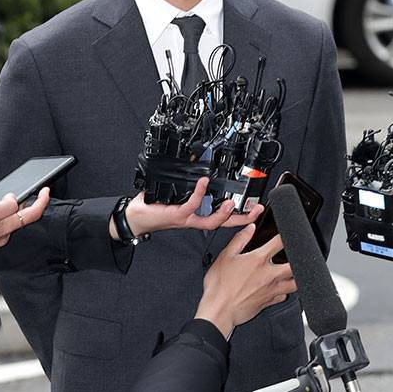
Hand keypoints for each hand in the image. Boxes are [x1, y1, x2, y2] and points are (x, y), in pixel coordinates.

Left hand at [117, 177, 262, 237]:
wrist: (135, 218)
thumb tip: (201, 168)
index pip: (223, 217)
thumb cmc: (154, 208)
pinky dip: (200, 193)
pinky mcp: (177, 215)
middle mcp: (194, 220)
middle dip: (242, 218)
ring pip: (210, 221)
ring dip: (223, 213)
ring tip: (232, 203)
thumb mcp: (177, 195)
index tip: (255, 208)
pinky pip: (192, 205)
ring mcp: (187, 219)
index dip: (240, 215)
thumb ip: (190, 187)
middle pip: (224, 223)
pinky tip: (204, 182)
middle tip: (257, 210)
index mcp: (197, 216)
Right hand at [194, 224, 296, 338]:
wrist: (219, 310)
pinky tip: (281, 288)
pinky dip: (285, 291)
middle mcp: (269, 275)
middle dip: (296, 258)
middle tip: (295, 254)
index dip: (285, 235)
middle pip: (294, 265)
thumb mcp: (225, 256)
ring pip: (294, 283)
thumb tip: (250, 228)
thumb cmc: (219, 285)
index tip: (287, 233)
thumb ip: (240, 240)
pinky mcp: (269, 302)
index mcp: (258, 260)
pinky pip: (284, 296)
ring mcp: (271, 290)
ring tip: (294, 272)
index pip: (279, 243)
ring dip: (296, 276)